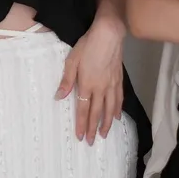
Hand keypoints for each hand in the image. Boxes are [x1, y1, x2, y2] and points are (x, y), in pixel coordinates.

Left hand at [56, 14, 124, 143]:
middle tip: (92, 142)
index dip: (82, 124)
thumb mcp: (72, 61)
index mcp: (87, 85)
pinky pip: (119, 99)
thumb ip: (67, 81)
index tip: (80, 136)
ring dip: (106, 123)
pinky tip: (116, 116)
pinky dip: (117, 110)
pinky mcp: (119, 80)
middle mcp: (101, 88)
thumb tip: (59, 97)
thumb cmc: (88, 45)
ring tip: (104, 134)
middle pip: (97, 113)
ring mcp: (112, 85)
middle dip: (94, 129)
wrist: (109, 34)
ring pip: (110, 109)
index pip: (83, 109)